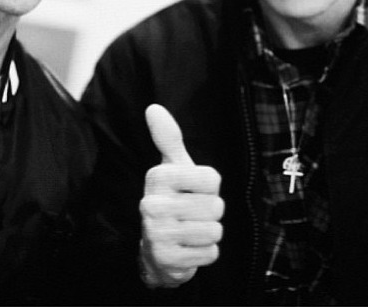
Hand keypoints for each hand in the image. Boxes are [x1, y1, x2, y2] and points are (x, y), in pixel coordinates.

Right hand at [139, 104, 223, 287]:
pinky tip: (188, 248)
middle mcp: (151, 203)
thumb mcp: (173, 167)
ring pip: (214, 231)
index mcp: (158, 177)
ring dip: (209, 234)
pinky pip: (210, 254)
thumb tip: (153, 107)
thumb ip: (168, 138)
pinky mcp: (166, 260)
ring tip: (190, 230)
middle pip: (216, 207)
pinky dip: (205, 253)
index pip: (212, 179)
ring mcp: (157, 233)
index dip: (210, 187)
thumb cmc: (172, 199)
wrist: (155, 248)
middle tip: (192, 214)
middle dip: (211, 213)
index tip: (194, 189)